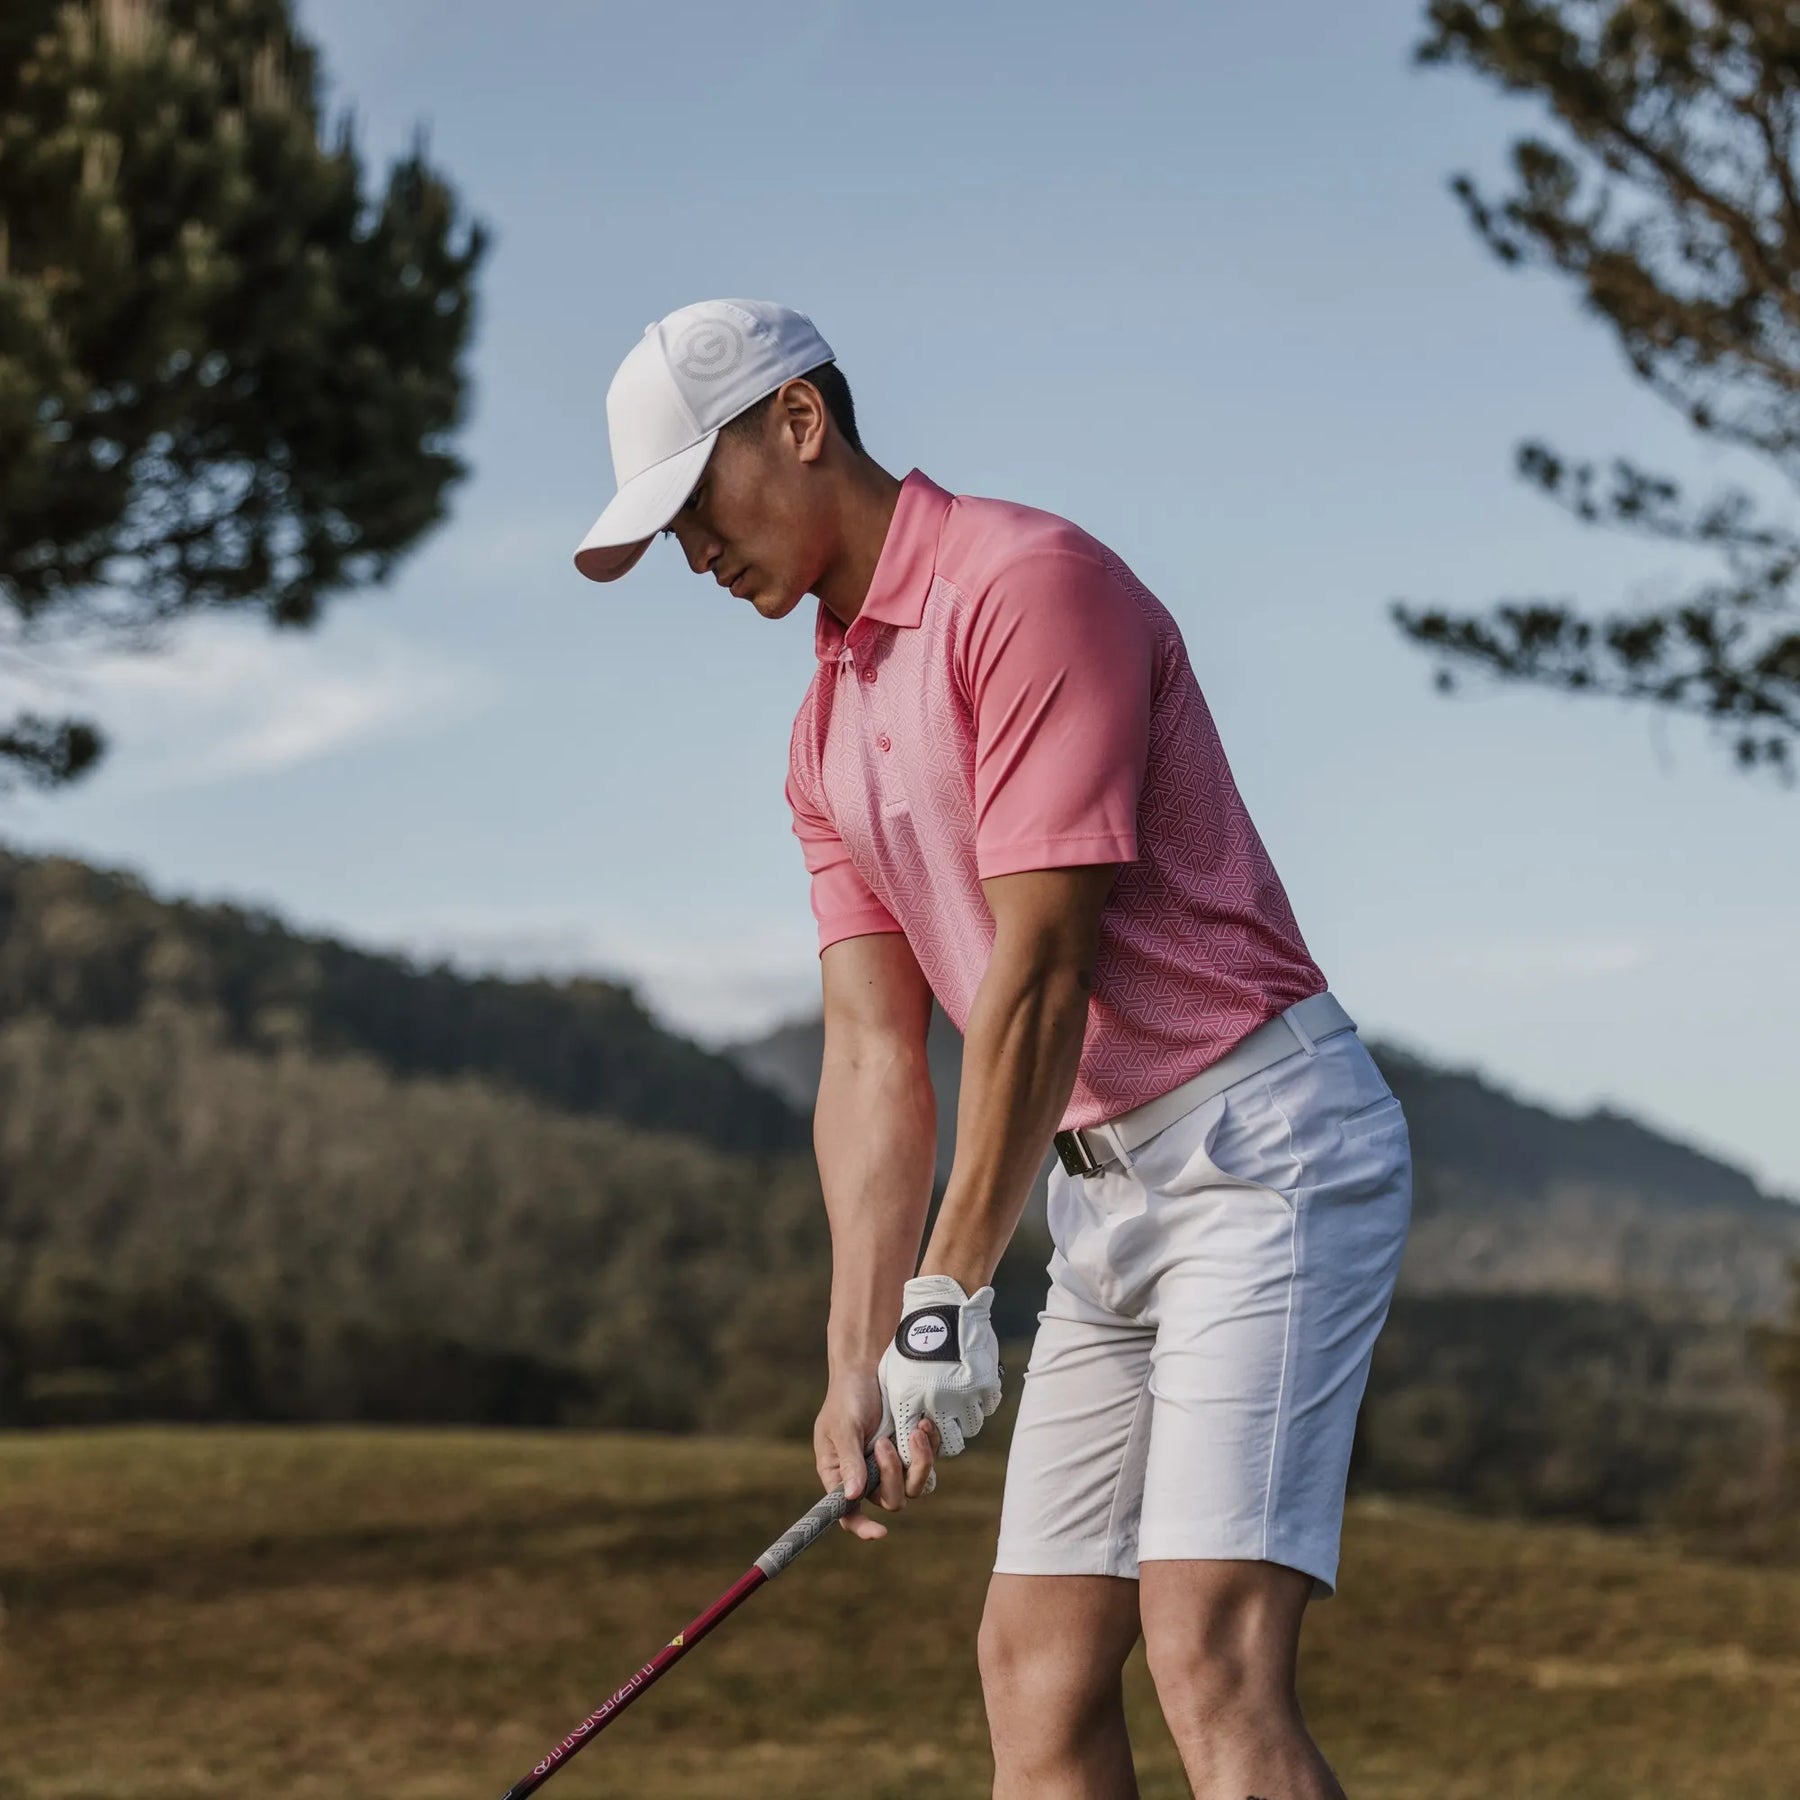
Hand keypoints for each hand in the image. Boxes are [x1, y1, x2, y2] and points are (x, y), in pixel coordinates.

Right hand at [813, 1368, 938, 1540]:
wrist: (869, 1368)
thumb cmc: (847, 1397)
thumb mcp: (842, 1426)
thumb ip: (849, 1460)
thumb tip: (852, 1495)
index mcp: (841, 1476)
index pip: (849, 1513)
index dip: (863, 1527)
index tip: (880, 1533)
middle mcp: (868, 1477)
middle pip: (890, 1501)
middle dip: (891, 1475)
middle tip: (884, 1442)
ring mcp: (892, 1465)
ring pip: (913, 1487)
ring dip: (917, 1463)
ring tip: (913, 1432)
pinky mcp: (911, 1451)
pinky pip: (928, 1464)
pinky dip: (929, 1448)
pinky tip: (924, 1425)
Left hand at [876, 1274, 1002, 1470]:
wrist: (942, 1308)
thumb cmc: (912, 1340)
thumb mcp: (893, 1372)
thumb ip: (898, 1404)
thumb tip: (904, 1429)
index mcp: (909, 1401)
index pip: (913, 1445)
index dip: (919, 1444)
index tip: (922, 1435)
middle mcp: (937, 1403)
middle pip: (948, 1445)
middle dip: (947, 1436)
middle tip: (946, 1423)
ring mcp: (964, 1396)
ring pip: (970, 1429)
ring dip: (965, 1419)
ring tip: (959, 1402)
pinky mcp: (986, 1385)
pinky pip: (987, 1408)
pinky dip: (981, 1402)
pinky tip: (971, 1388)